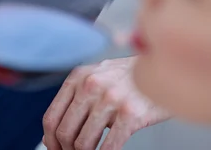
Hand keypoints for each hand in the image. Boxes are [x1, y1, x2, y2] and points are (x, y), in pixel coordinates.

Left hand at [42, 57, 169, 149]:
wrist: (160, 68)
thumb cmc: (128, 77)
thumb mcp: (96, 78)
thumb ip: (77, 98)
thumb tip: (56, 132)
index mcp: (78, 77)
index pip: (51, 116)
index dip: (50, 140)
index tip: (55, 149)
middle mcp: (91, 85)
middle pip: (65, 132)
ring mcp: (110, 99)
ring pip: (83, 143)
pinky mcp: (130, 114)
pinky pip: (108, 147)